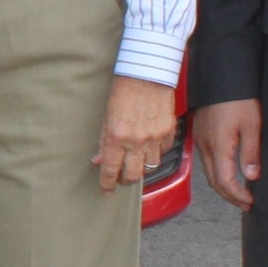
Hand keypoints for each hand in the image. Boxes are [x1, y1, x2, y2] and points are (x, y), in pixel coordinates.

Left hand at [92, 76, 176, 193]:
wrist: (146, 74)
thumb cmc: (123, 91)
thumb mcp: (106, 116)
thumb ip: (104, 141)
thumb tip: (99, 160)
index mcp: (117, 137)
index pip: (111, 170)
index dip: (107, 184)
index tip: (106, 191)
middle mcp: (137, 141)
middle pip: (134, 175)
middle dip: (126, 181)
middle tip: (121, 179)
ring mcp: (155, 138)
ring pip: (150, 167)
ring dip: (142, 168)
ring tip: (135, 163)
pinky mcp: (168, 132)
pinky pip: (164, 152)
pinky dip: (156, 153)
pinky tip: (150, 148)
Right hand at [194, 98, 261, 209]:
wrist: (221, 77)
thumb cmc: (238, 98)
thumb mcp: (252, 125)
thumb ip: (251, 152)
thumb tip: (251, 177)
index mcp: (218, 146)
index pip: (224, 181)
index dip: (237, 195)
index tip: (251, 202)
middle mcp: (205, 146)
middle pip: (213, 181)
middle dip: (229, 196)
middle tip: (245, 204)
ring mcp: (200, 140)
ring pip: (209, 172)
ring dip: (223, 185)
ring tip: (239, 192)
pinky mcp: (201, 134)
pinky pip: (207, 160)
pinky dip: (218, 172)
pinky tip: (229, 171)